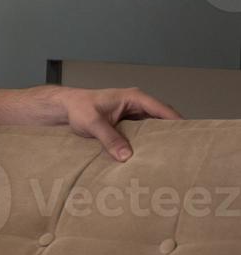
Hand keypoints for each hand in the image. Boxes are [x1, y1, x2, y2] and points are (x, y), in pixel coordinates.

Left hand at [57, 87, 181, 161]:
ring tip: (173, 156)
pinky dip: (149, 141)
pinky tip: (152, 154)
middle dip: (173, 133)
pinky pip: (144, 132)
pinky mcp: (129, 122)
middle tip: (184, 151)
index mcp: (134, 98)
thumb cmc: (78, 108)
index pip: (163, 110)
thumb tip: (126, 156)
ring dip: (161, 138)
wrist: (65, 107)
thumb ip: (109, 138)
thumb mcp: (93, 123)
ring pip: (155, 126)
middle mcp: (138, 104)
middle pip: (163, 118)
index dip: (178, 123)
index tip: (190, 137)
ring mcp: (134, 113)